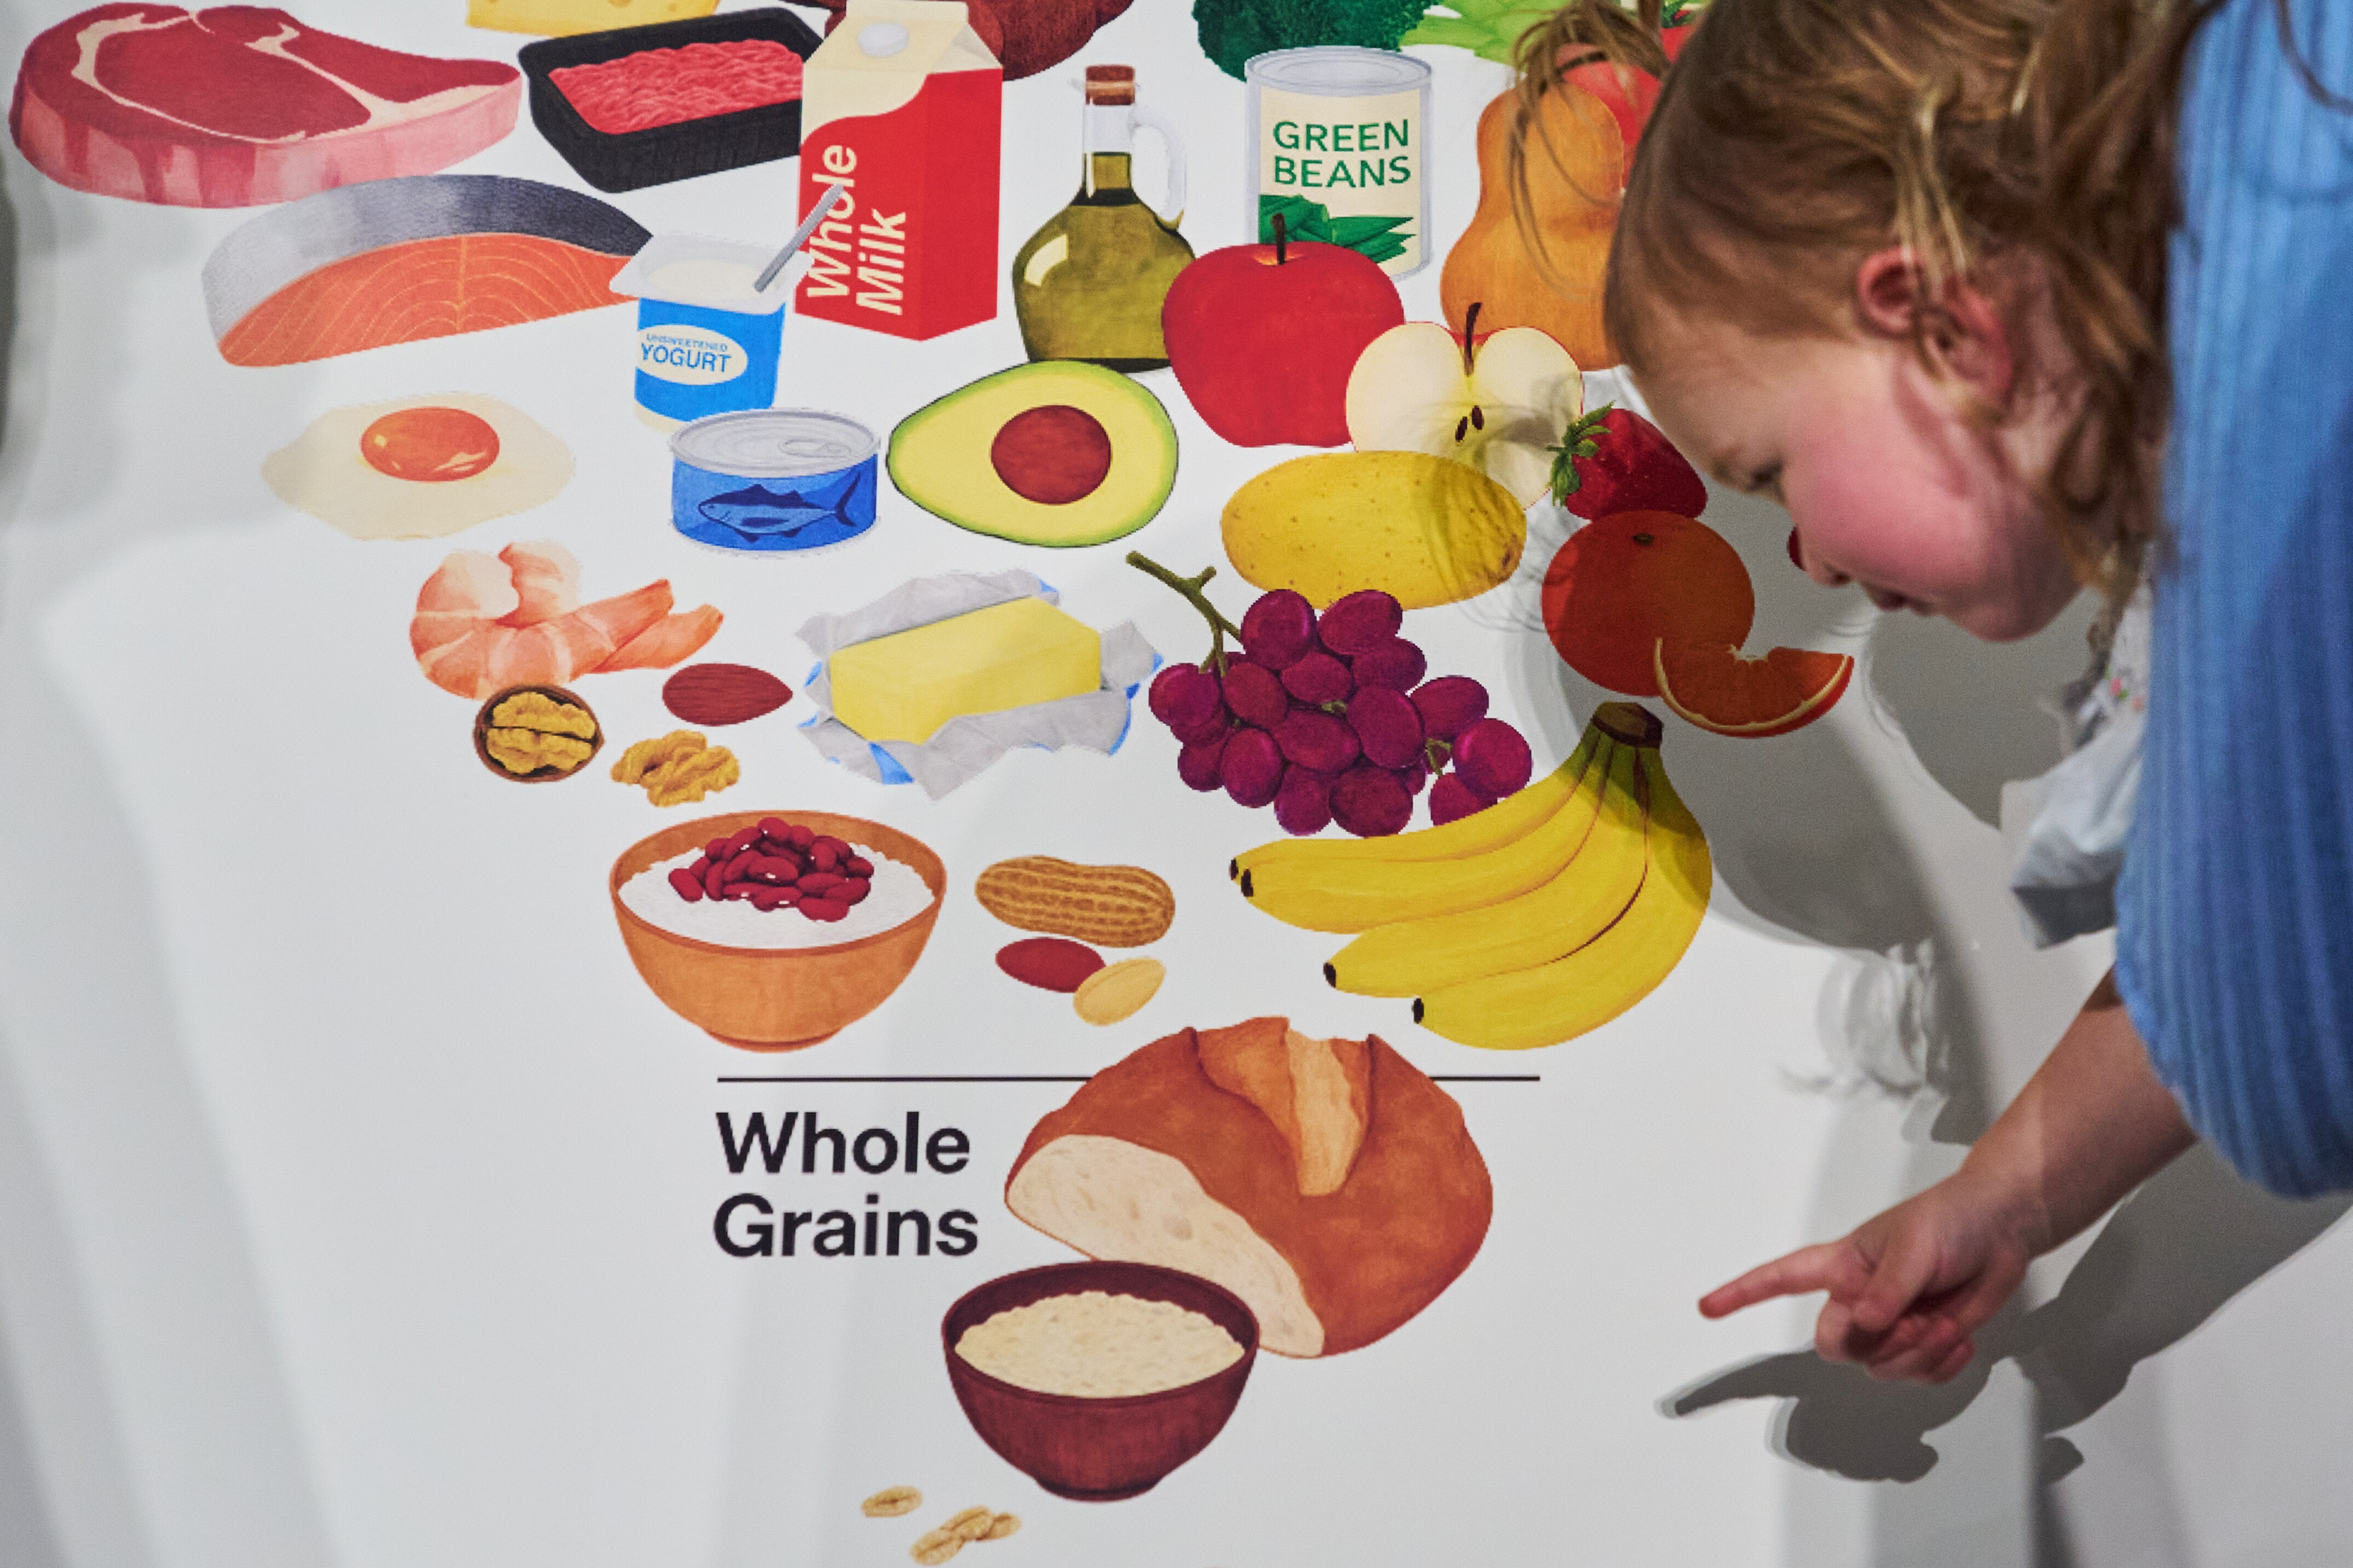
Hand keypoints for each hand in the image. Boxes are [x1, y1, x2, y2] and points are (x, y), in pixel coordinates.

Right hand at [1697, 1167, 2039, 1383]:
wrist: (2004, 1228)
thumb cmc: (1951, 1220)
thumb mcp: (1914, 1247)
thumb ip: (1887, 1288)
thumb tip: (1865, 1323)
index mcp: (1843, 1267)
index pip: (1780, 1279)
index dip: (1741, 1293)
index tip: (1707, 1307)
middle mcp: (1859, 1299)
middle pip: (1836, 1345)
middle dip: (1873, 1345)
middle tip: (1913, 1323)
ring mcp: (1894, 1324)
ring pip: (1881, 1368)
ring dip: (1917, 1355)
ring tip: (1943, 1324)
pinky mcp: (1927, 1342)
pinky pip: (1919, 1377)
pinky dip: (1940, 1367)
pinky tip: (1959, 1339)